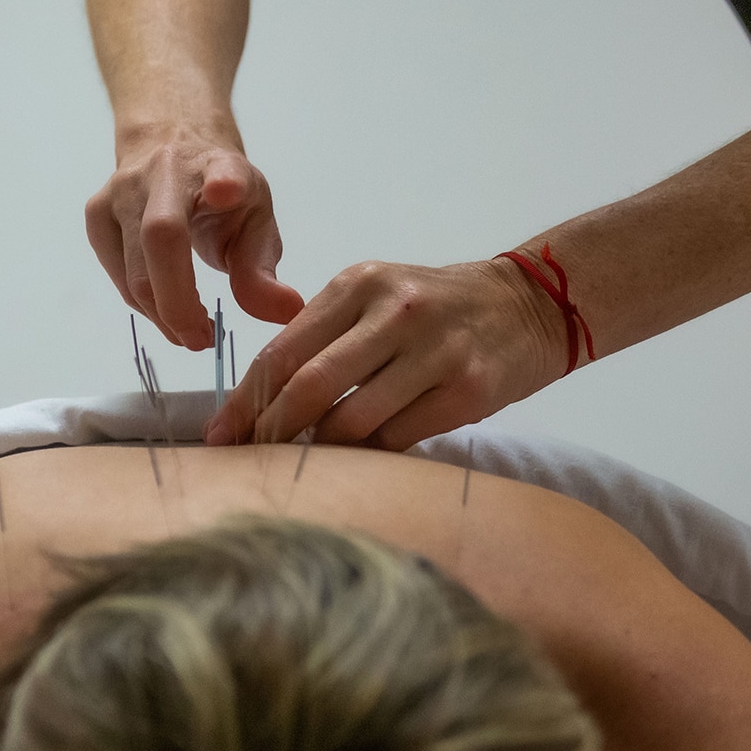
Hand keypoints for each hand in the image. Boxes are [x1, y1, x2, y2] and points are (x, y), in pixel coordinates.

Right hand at [85, 126, 305, 349]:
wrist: (170, 147)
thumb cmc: (222, 195)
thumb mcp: (256, 223)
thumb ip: (263, 271)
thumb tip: (287, 312)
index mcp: (218, 165)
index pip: (222, 169)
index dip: (224, 182)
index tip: (227, 190)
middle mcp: (164, 170)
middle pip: (160, 239)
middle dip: (180, 303)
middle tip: (203, 340)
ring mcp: (121, 191)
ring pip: (134, 272)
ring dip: (164, 315)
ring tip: (193, 330)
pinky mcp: (96, 214)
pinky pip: (120, 278)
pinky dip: (145, 306)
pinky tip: (168, 308)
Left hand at [205, 255, 567, 450]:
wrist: (529, 305)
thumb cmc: (436, 310)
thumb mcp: (377, 299)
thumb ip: (324, 337)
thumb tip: (262, 403)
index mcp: (359, 285)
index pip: (284, 349)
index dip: (246, 399)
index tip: (220, 435)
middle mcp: (394, 312)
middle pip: (310, 387)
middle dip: (272, 432)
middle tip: (251, 461)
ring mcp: (434, 352)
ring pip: (352, 421)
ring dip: (322, 451)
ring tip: (308, 465)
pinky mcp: (466, 391)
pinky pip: (398, 439)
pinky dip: (370, 456)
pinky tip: (361, 462)